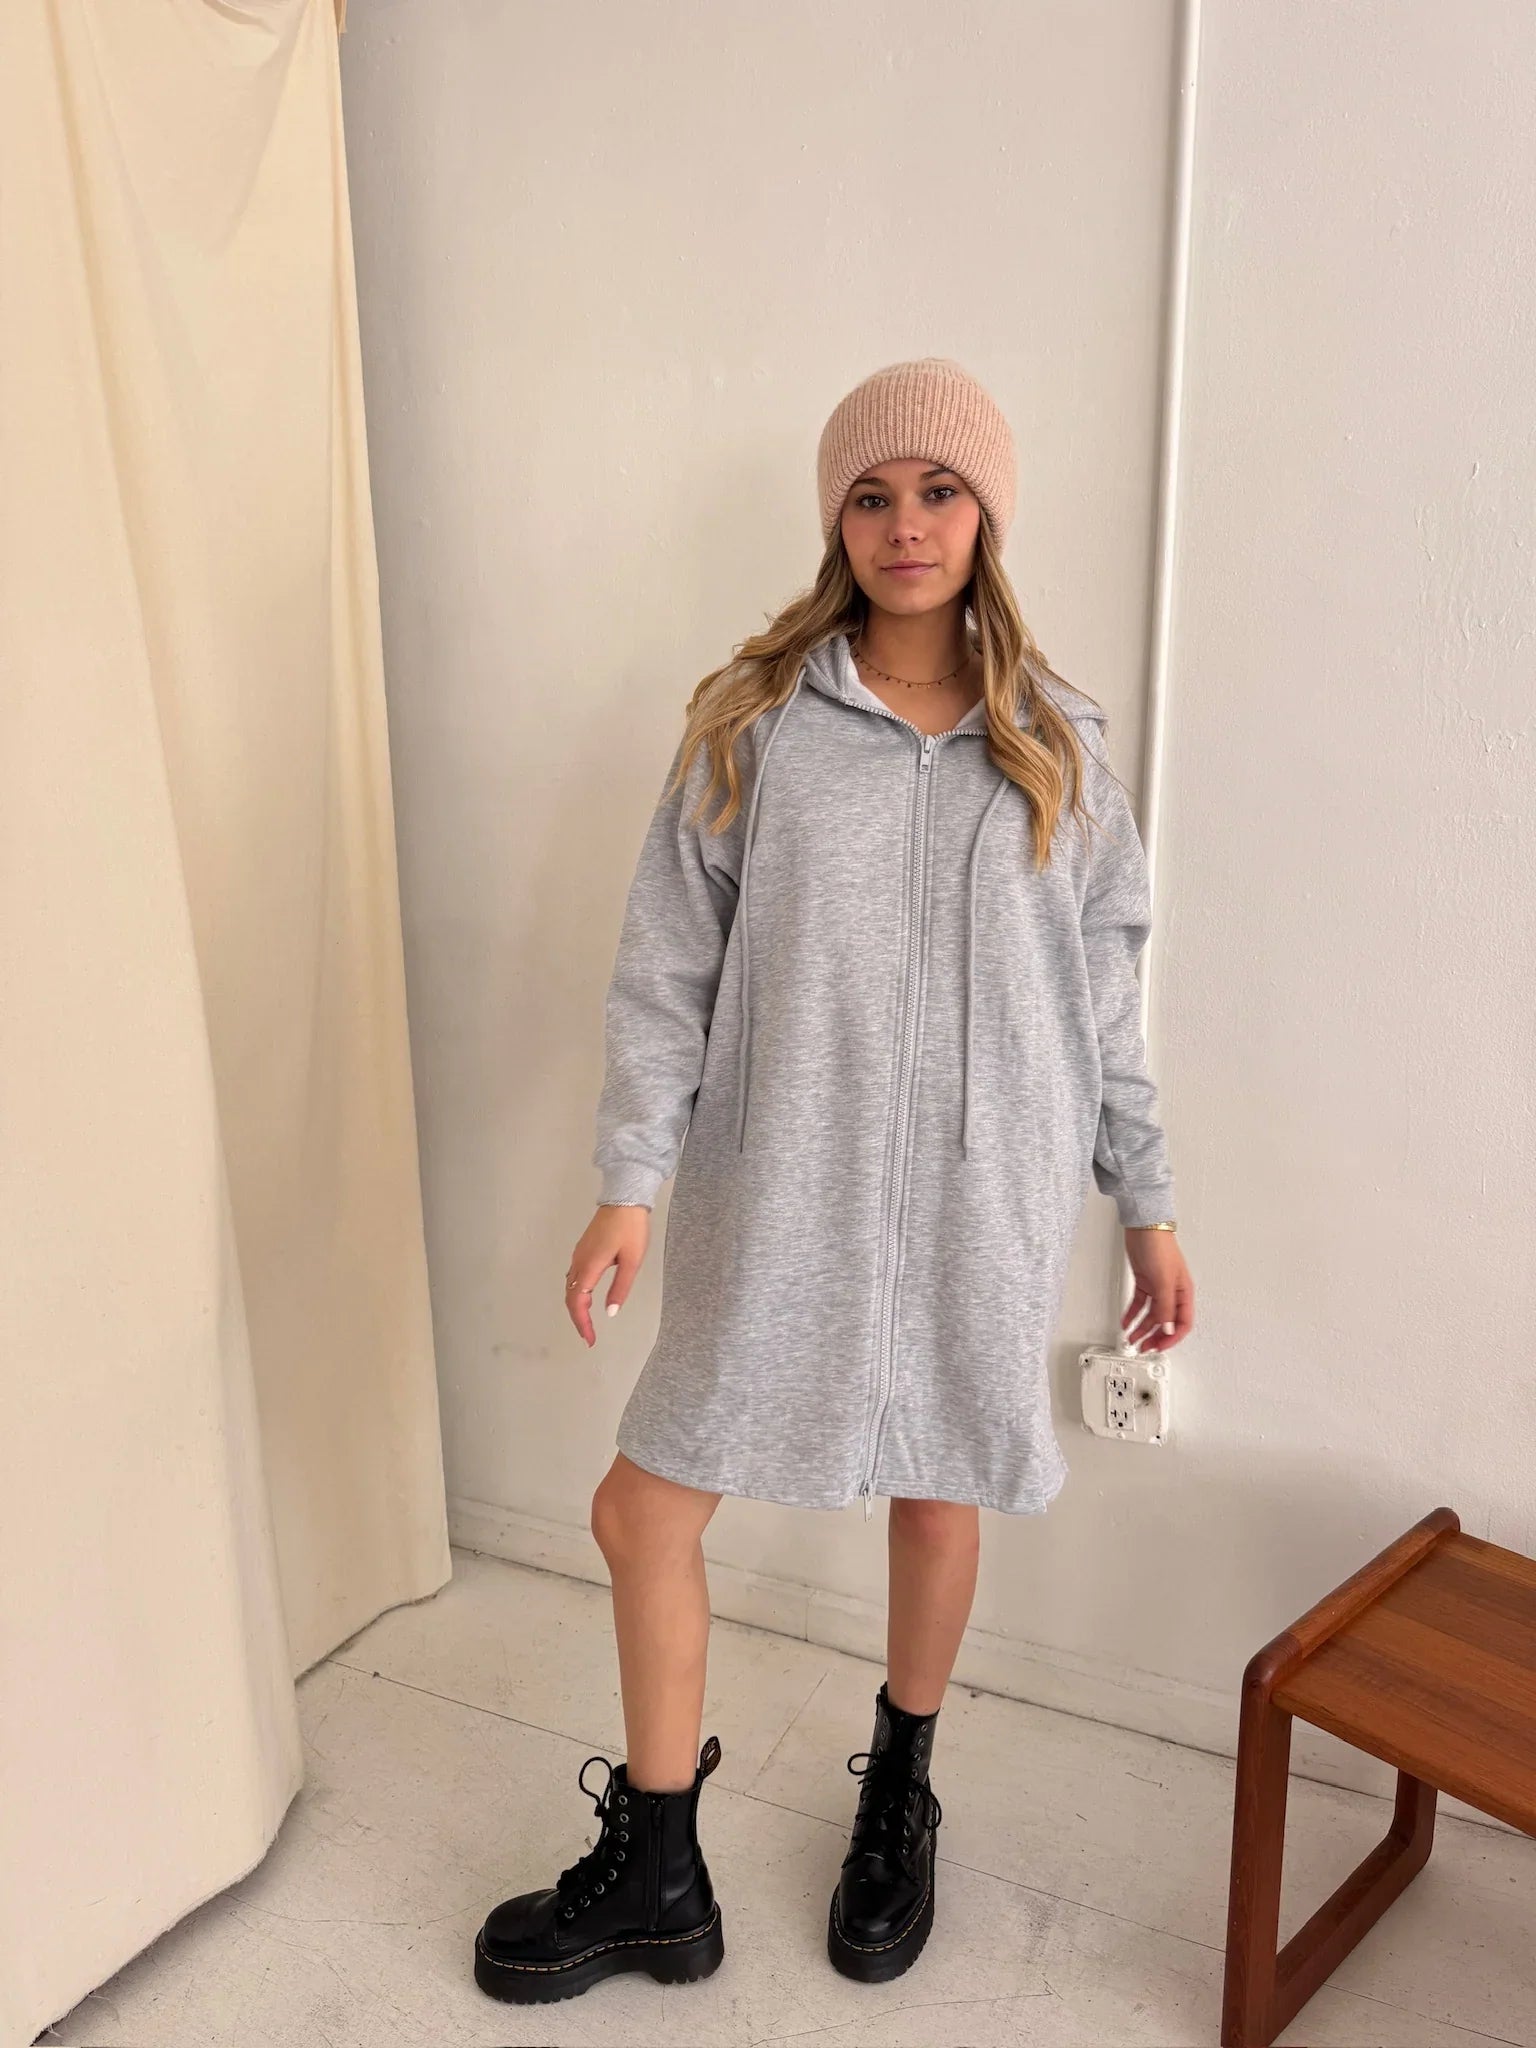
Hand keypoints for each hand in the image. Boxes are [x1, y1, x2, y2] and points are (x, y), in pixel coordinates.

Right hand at [564, 1204, 650, 1347]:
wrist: (624, 1197)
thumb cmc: (631, 1228)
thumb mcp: (632, 1261)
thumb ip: (620, 1288)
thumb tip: (610, 1312)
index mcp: (589, 1266)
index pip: (578, 1302)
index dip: (582, 1323)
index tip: (589, 1339)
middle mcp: (579, 1261)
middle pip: (570, 1296)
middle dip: (578, 1319)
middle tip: (589, 1336)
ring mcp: (579, 1254)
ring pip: (570, 1286)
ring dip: (576, 1307)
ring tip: (587, 1323)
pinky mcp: (583, 1249)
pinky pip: (574, 1277)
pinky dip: (577, 1293)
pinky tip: (587, 1298)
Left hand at [1120, 1228, 1193, 1352]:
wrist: (1144, 1227)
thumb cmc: (1159, 1247)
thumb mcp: (1163, 1282)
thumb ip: (1165, 1307)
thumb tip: (1167, 1330)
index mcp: (1183, 1293)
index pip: (1182, 1323)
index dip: (1172, 1338)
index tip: (1158, 1347)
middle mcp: (1172, 1292)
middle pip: (1166, 1322)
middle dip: (1155, 1337)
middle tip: (1143, 1347)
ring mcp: (1157, 1287)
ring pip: (1151, 1315)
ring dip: (1142, 1328)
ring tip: (1132, 1338)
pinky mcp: (1144, 1281)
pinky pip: (1139, 1303)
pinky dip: (1132, 1314)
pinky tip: (1126, 1321)